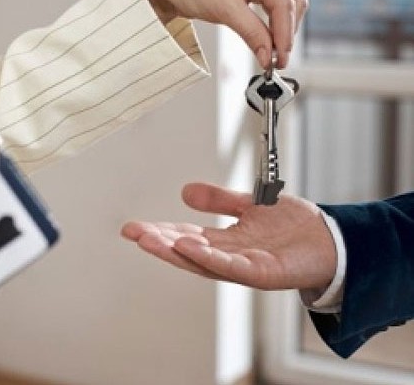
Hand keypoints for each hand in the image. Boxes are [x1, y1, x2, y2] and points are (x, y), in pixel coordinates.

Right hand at [121, 183, 335, 290]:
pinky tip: (187, 245)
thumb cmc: (295, 227)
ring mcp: (243, 266)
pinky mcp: (261, 273)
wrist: (332, 240)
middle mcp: (228, 256)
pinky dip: (206, 256)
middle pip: (186, 250)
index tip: (134, 226)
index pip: (184, 235)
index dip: (159, 231)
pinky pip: (229, 265)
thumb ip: (220, 199)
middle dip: (158, 242)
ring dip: (173, 251)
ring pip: (201, 260)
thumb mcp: (249, 205)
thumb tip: (185, 191)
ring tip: (150, 239)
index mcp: (223, 241)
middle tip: (132, 233)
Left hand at [138, 0, 307, 68]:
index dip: (283, 34)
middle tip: (276, 61)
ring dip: (282, 31)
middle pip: (291, 4)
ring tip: (271, 55)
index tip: (279, 58)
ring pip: (288, 6)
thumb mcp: (223, 11)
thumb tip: (268, 55)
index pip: (283, 2)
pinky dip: (274, 26)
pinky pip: (276, 8)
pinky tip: (268, 42)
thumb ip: (251, 33)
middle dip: (285, 34)